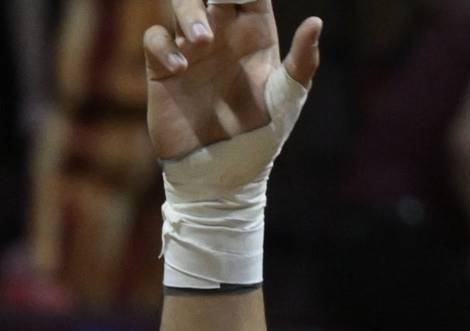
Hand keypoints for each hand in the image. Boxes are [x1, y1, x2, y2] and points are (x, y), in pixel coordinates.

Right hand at [144, 1, 318, 161]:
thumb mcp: (287, 99)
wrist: (221, 174)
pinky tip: (179, 68)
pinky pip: (154, 39)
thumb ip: (302, 60)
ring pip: (181, 6)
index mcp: (255, 33)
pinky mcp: (162, 70)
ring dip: (188, 12)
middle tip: (220, 1)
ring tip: (201, 40)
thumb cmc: (261, 137)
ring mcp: (190, 50)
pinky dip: (163, 46)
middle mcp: (222, 34)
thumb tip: (315, 21)